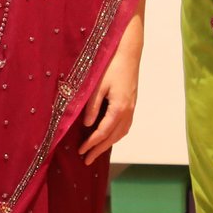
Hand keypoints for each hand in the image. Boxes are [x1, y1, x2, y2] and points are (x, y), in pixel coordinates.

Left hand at [79, 39, 141, 163]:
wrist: (128, 52)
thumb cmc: (111, 65)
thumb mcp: (97, 85)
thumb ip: (92, 106)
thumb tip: (88, 125)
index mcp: (119, 108)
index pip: (103, 132)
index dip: (91, 144)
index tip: (81, 152)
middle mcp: (128, 110)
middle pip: (113, 137)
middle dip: (100, 149)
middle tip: (87, 160)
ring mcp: (132, 107)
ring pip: (121, 132)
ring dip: (109, 144)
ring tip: (97, 151)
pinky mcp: (132, 103)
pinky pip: (125, 125)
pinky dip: (116, 135)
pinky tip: (110, 135)